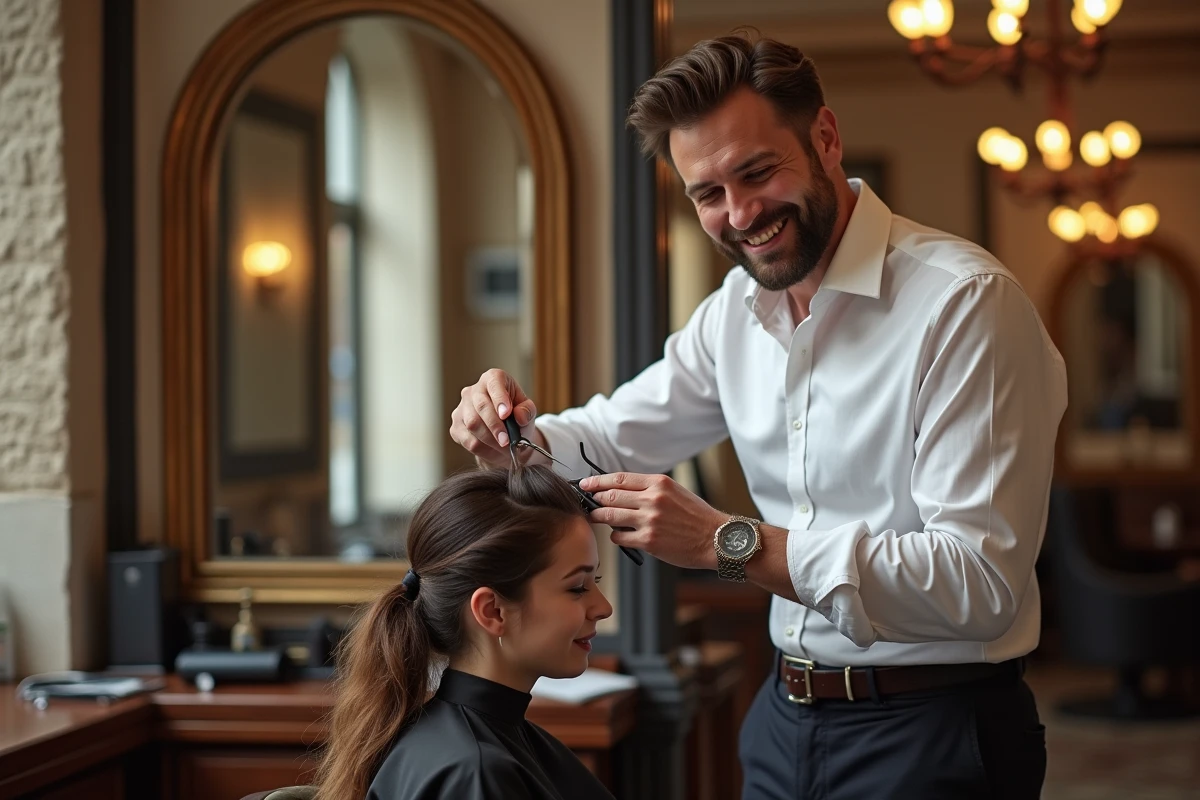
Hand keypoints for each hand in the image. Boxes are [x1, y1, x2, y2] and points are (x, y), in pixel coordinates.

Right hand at [449, 369, 540, 467]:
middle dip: (495, 426)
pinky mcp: (456, 427)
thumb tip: (519, 416)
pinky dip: (483, 448)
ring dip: (490, 439)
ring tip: (505, 447)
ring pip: (472, 424)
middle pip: (481, 406)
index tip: (506, 414)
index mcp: (493, 378)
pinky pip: (467, 440)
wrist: (506, 437)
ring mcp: (462, 408)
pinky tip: (494, 450)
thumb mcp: (528, 412)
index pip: (494, 383)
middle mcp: (474, 390)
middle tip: (507, 441)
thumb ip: (527, 411)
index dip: (499, 398)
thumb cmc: (517, 419)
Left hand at [579, 473, 728, 569]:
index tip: (586, 483)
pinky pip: (620, 537)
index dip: (598, 481)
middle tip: (586, 502)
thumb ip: (650, 490)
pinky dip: (615, 536)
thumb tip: (622, 491)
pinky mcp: (649, 541)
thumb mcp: (675, 492)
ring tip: (593, 517)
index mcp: (659, 483)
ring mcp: (650, 520)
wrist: (717, 539)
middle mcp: (653, 499)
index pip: (620, 479)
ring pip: (610, 516)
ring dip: (598, 517)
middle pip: (611, 496)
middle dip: (594, 499)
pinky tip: (618, 536)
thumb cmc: (697, 517)